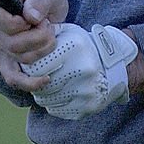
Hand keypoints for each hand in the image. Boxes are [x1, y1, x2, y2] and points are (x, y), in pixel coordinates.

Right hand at [0, 0, 68, 91]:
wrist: (41, 9)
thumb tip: (31, 17)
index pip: (5, 25)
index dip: (24, 24)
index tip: (36, 17)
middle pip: (15, 45)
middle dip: (40, 37)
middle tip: (48, 25)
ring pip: (22, 59)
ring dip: (43, 49)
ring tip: (50, 36)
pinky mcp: (8, 65)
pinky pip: (15, 80)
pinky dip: (31, 82)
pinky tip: (47, 78)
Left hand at [23, 23, 137, 119]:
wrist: (116, 66)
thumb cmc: (86, 48)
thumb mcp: (70, 33)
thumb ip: (48, 35)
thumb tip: (27, 40)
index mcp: (76, 48)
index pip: (40, 64)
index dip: (32, 68)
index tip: (30, 68)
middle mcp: (82, 69)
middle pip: (44, 84)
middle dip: (35, 83)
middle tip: (35, 80)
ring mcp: (86, 90)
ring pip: (49, 99)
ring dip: (43, 95)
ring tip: (46, 87)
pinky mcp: (88, 106)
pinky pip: (59, 110)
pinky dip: (54, 105)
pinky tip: (58, 96)